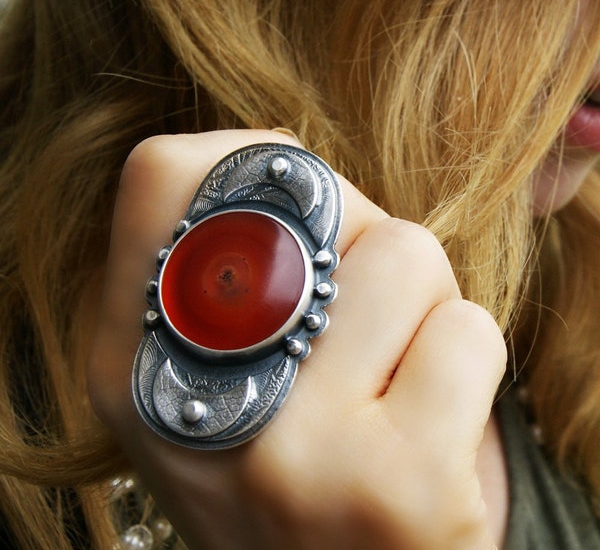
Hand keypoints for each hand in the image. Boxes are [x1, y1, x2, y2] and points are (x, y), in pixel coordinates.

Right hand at [88, 130, 506, 549]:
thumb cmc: (285, 471)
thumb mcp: (210, 374)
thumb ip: (227, 268)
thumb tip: (285, 164)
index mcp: (132, 361)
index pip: (164, 171)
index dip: (248, 164)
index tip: (292, 211)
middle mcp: (198, 402)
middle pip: (311, 200)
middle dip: (355, 238)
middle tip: (351, 321)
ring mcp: (298, 452)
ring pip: (407, 252)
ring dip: (420, 304)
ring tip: (393, 376)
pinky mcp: (398, 488)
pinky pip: (468, 330)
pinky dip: (465, 359)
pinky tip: (428, 421)